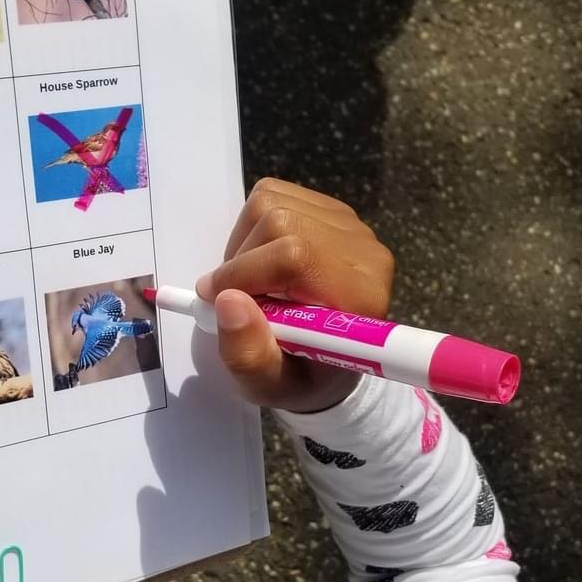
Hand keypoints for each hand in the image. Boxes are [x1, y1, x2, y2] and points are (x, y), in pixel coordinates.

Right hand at [196, 179, 395, 413]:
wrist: (327, 358)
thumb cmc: (302, 376)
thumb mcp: (271, 386)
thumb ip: (249, 355)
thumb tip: (227, 301)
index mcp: (359, 299)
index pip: (296, 256)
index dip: (246, 273)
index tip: (217, 302)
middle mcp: (365, 254)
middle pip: (281, 223)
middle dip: (240, 261)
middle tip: (233, 298)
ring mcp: (351, 227)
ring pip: (272, 203)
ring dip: (243, 244)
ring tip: (250, 283)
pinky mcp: (333, 212)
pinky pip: (275, 195)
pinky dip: (251, 227)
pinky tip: (262, 261)